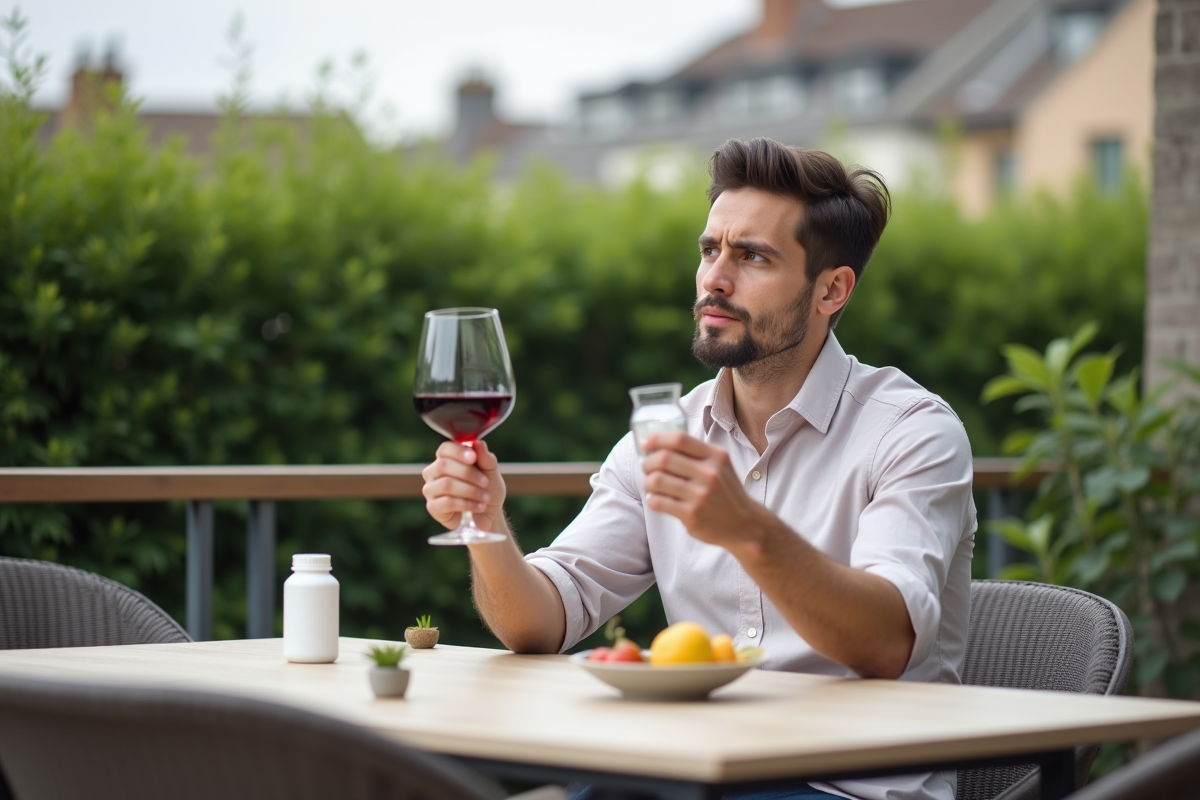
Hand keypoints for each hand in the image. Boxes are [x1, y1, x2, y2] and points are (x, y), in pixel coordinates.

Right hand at [421, 440, 507, 533]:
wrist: (488, 513)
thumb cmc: (487, 488)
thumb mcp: (491, 471)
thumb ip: (485, 457)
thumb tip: (478, 443)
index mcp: (446, 458)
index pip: (445, 449)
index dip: (458, 451)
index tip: (474, 458)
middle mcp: (433, 472)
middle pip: (443, 465)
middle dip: (468, 473)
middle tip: (485, 482)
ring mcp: (430, 489)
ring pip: (446, 484)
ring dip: (470, 490)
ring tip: (485, 497)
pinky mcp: (432, 507)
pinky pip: (447, 502)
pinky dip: (467, 504)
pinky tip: (479, 507)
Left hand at [641, 432, 769, 552]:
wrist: (744, 524)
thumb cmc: (726, 492)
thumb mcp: (720, 466)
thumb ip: (697, 453)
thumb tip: (659, 445)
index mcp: (716, 456)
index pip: (680, 439)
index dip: (657, 439)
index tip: (646, 444)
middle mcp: (709, 474)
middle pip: (664, 458)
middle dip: (648, 462)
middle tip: (646, 467)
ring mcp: (700, 495)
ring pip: (657, 480)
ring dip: (648, 482)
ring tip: (652, 485)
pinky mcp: (692, 515)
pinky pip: (658, 502)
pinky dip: (652, 499)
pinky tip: (657, 500)